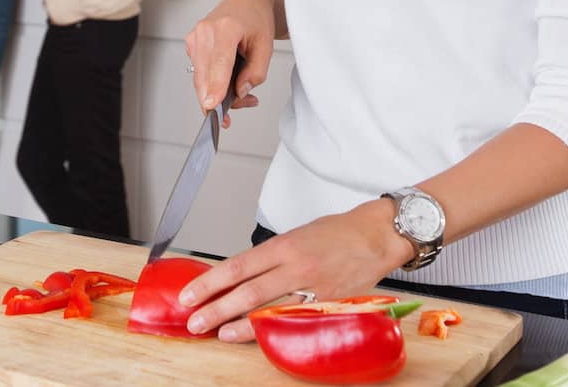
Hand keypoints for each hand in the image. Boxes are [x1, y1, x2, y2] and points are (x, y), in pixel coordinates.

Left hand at [177, 199, 410, 341]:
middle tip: (194, 321)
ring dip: (239, 324)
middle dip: (216, 308)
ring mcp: (312, 288)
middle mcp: (295, 266)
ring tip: (217, 333)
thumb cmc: (337, 232)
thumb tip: (241, 275)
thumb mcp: (298, 235)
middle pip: (247, 291)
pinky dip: (272, 329)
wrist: (377, 236)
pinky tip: (256, 336)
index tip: (190, 294)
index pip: (237, 266)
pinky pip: (294, 320)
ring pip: (268, 309)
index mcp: (284, 245)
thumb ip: (271, 256)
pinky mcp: (327, 305)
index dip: (210, 283)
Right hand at [184, 0, 275, 125]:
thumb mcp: (266, 46)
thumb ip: (256, 72)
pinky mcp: (191, 44)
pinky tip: (229, 81)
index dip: (215, 86)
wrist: (248, 2)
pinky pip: (199, 73)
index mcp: (226, 27)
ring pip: (200, 79)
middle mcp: (205, 31)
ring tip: (243, 92)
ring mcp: (195, 37)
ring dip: (218, 93)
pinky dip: (212, 83)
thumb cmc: (257, 19)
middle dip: (220, 100)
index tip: (212, 106)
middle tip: (243, 104)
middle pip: (204, 76)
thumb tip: (239, 92)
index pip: (219, 63)